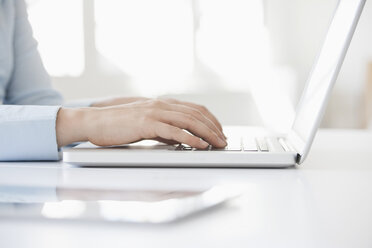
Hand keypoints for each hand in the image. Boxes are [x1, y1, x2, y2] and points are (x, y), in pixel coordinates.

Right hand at [91, 96, 223, 134]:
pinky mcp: (147, 124)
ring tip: (218, 144)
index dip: (210, 120)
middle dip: (214, 128)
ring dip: (207, 133)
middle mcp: (161, 105)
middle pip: (196, 114)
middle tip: (224, 140)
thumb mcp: (145, 126)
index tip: (219, 132)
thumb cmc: (117, 125)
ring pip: (189, 121)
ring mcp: (154, 113)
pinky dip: (191, 139)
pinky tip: (201, 146)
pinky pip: (174, 131)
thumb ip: (163, 130)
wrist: (94, 122)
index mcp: (162, 104)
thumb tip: (180, 139)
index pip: (195, 109)